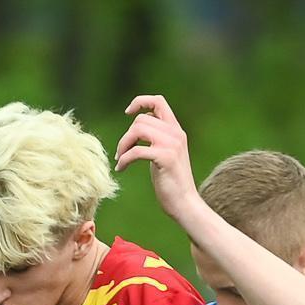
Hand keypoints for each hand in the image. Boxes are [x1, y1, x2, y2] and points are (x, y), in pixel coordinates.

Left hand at [115, 94, 201, 221]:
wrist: (185, 204)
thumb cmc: (171, 182)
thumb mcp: (165, 154)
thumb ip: (156, 138)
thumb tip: (138, 127)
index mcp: (176, 130)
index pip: (158, 101)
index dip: (140, 102)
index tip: (128, 113)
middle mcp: (176, 134)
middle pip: (141, 119)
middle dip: (126, 136)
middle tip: (121, 153)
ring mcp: (172, 145)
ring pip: (138, 130)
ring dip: (123, 145)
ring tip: (120, 159)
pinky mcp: (165, 158)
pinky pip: (136, 150)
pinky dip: (124, 159)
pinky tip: (121, 169)